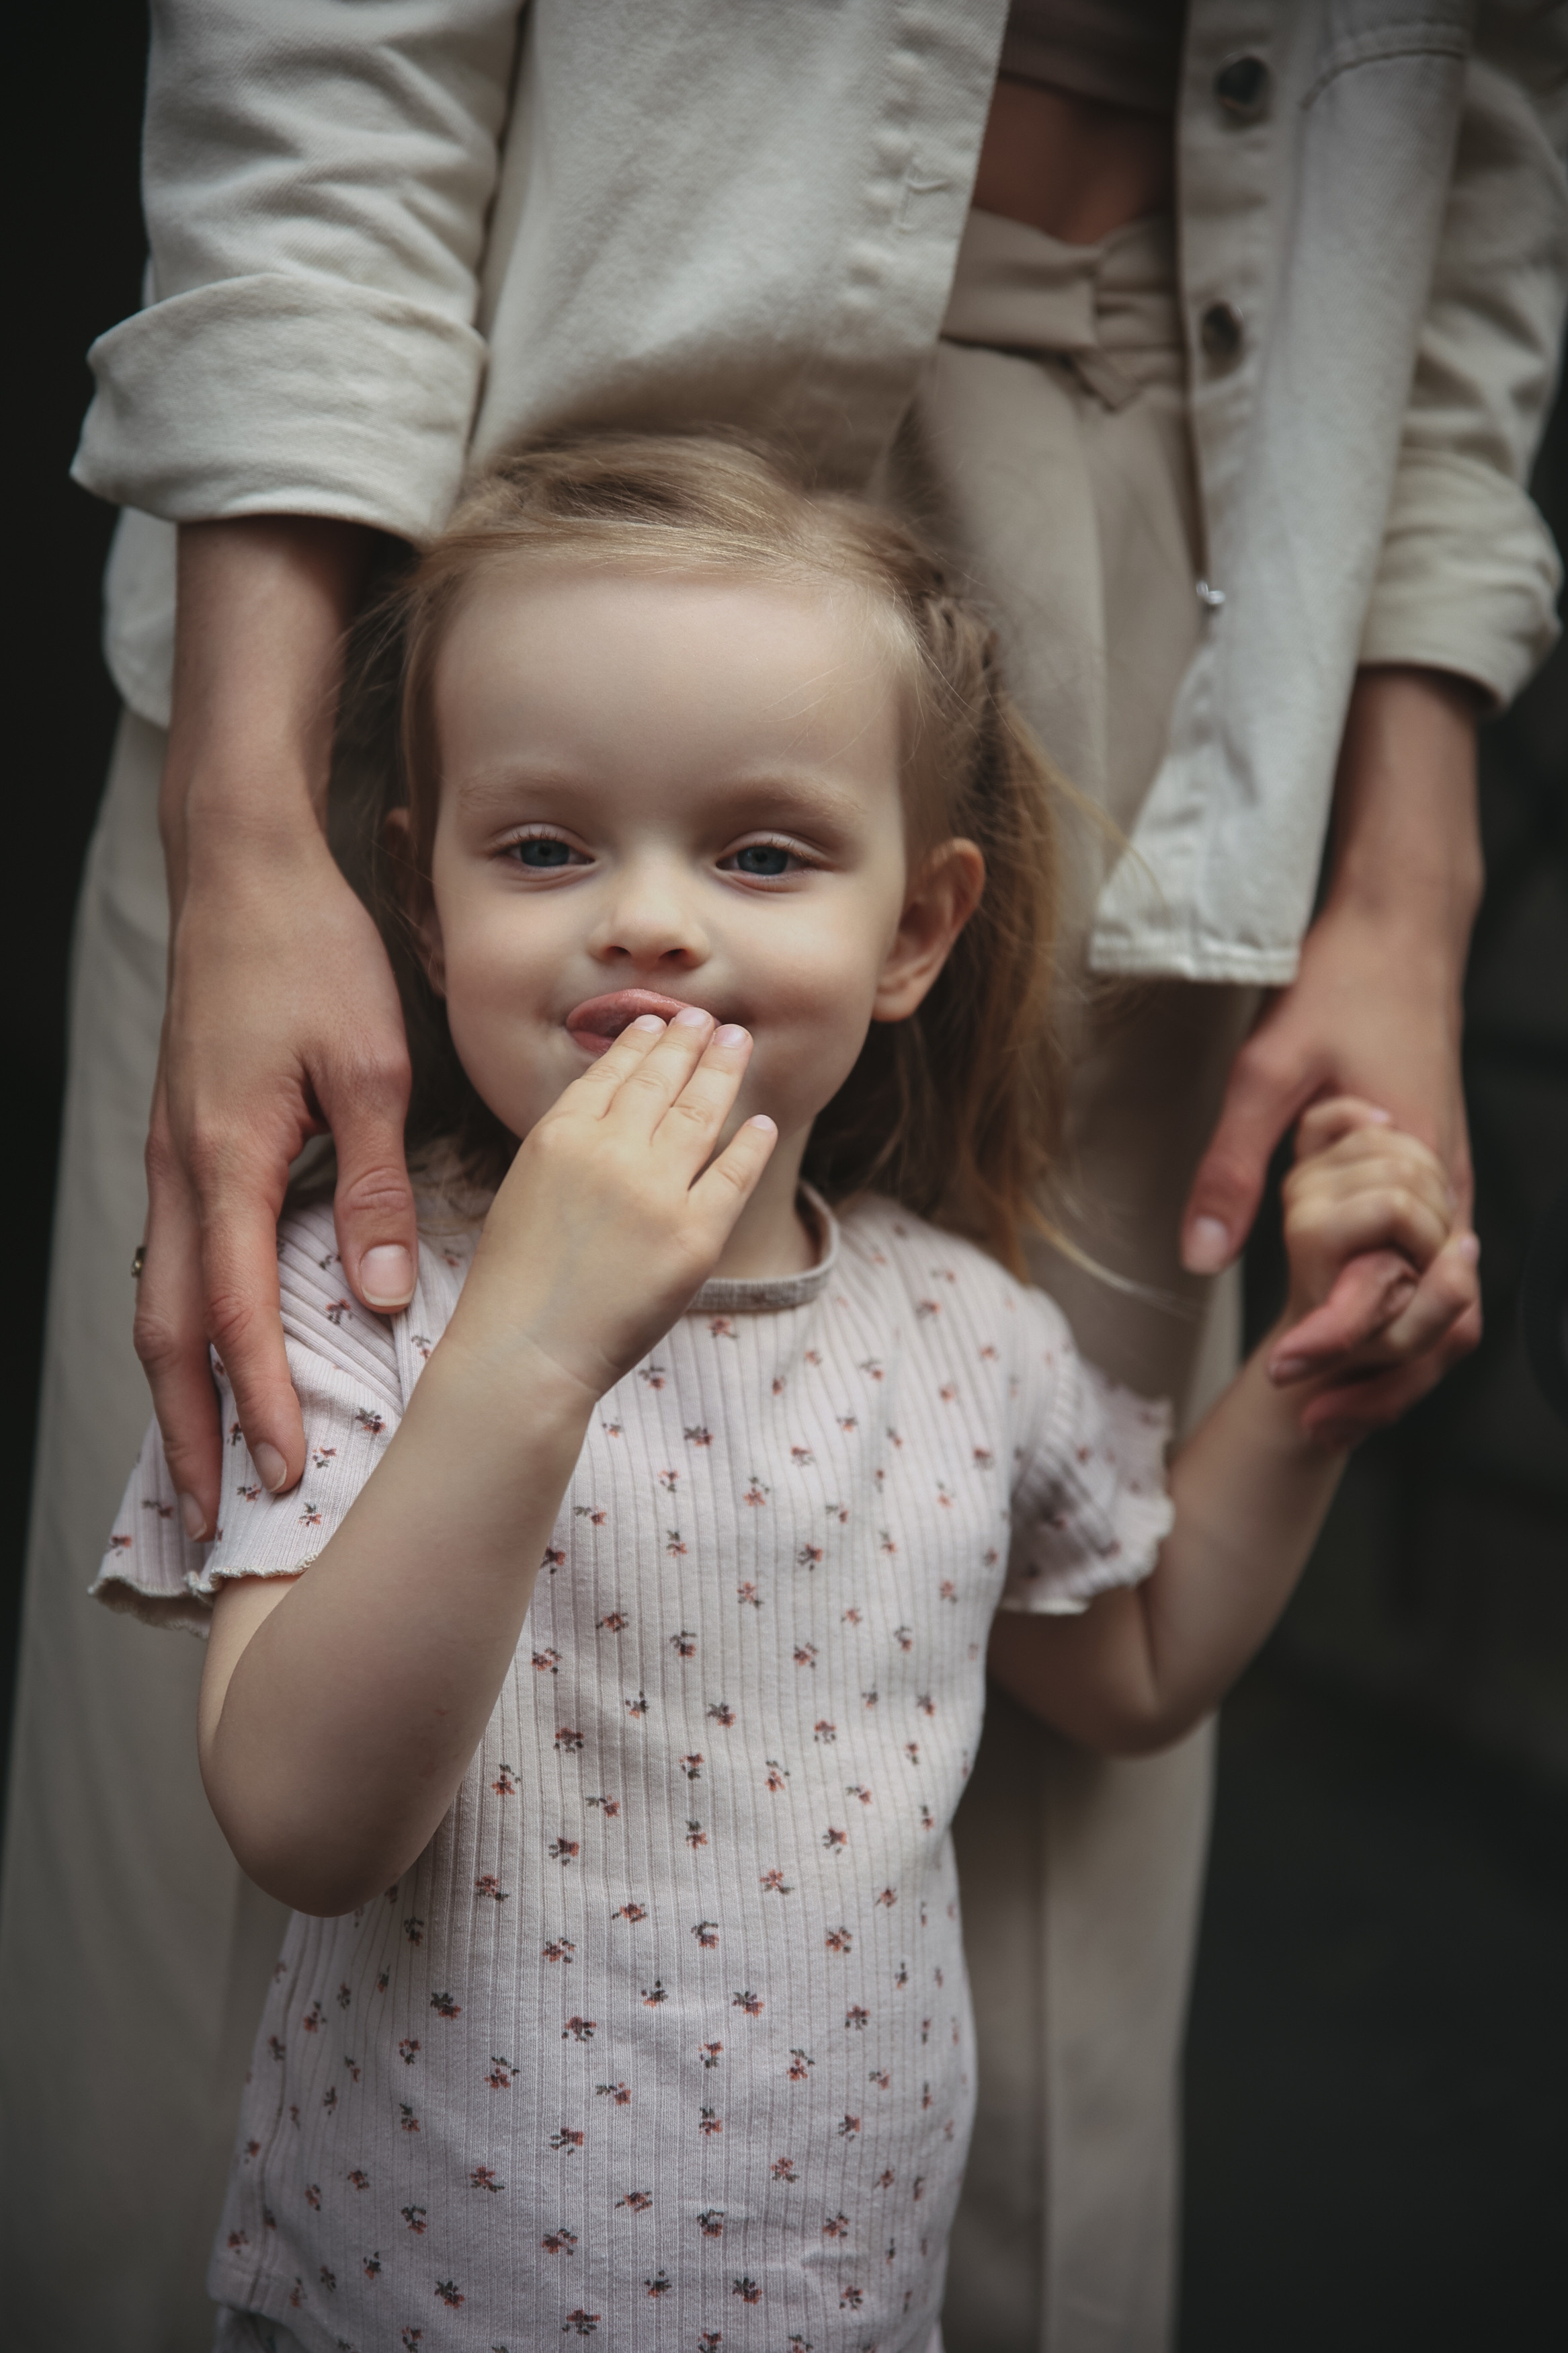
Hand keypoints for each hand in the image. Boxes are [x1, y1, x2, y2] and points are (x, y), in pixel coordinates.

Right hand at [134, 516, 416, 1540]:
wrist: (241, 871)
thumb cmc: (311, 956)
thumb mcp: (370, 1066)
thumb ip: (373, 1187)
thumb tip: (377, 1296)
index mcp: (229, 1162)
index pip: (238, 1315)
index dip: (259, 1403)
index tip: (284, 1475)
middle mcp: (185, 1173)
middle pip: (170, 1332)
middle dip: (191, 1429)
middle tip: (212, 1516)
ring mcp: (175, 1159)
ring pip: (163, 1300)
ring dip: (182, 1388)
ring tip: (208, 1462)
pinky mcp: (186, 1143)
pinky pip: (178, 1257)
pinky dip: (191, 1326)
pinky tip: (220, 1356)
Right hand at [444, 1009, 776, 1401]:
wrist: (528, 1351)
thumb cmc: (517, 1283)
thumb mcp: (525, 1188)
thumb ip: (568, 1145)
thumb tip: (615, 1111)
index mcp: (559, 1136)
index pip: (610, 1072)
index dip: (640, 1042)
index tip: (658, 1021)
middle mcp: (610, 1151)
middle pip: (661, 1081)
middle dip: (688, 1042)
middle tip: (708, 1019)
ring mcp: (656, 1191)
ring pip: (702, 1113)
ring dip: (723, 1070)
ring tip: (738, 1042)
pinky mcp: (696, 1235)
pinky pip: (734, 1174)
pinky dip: (752, 1142)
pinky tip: (763, 1121)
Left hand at [1181, 667, 1484, 1439]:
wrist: (1403, 933)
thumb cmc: (1337, 993)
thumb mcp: (1264, 1075)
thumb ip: (1230, 1169)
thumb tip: (1194, 1260)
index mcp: (1415, 1174)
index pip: (1392, 1299)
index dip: (1336, 1348)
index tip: (1281, 1375)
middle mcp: (1450, 1193)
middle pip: (1437, 1326)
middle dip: (1374, 1383)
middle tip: (1302, 1420)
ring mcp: (1455, 1192)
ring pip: (1448, 1310)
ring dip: (1394, 1364)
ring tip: (1326, 1411)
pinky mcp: (1445, 1187)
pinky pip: (1441, 1279)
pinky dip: (1406, 1325)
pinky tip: (1354, 1350)